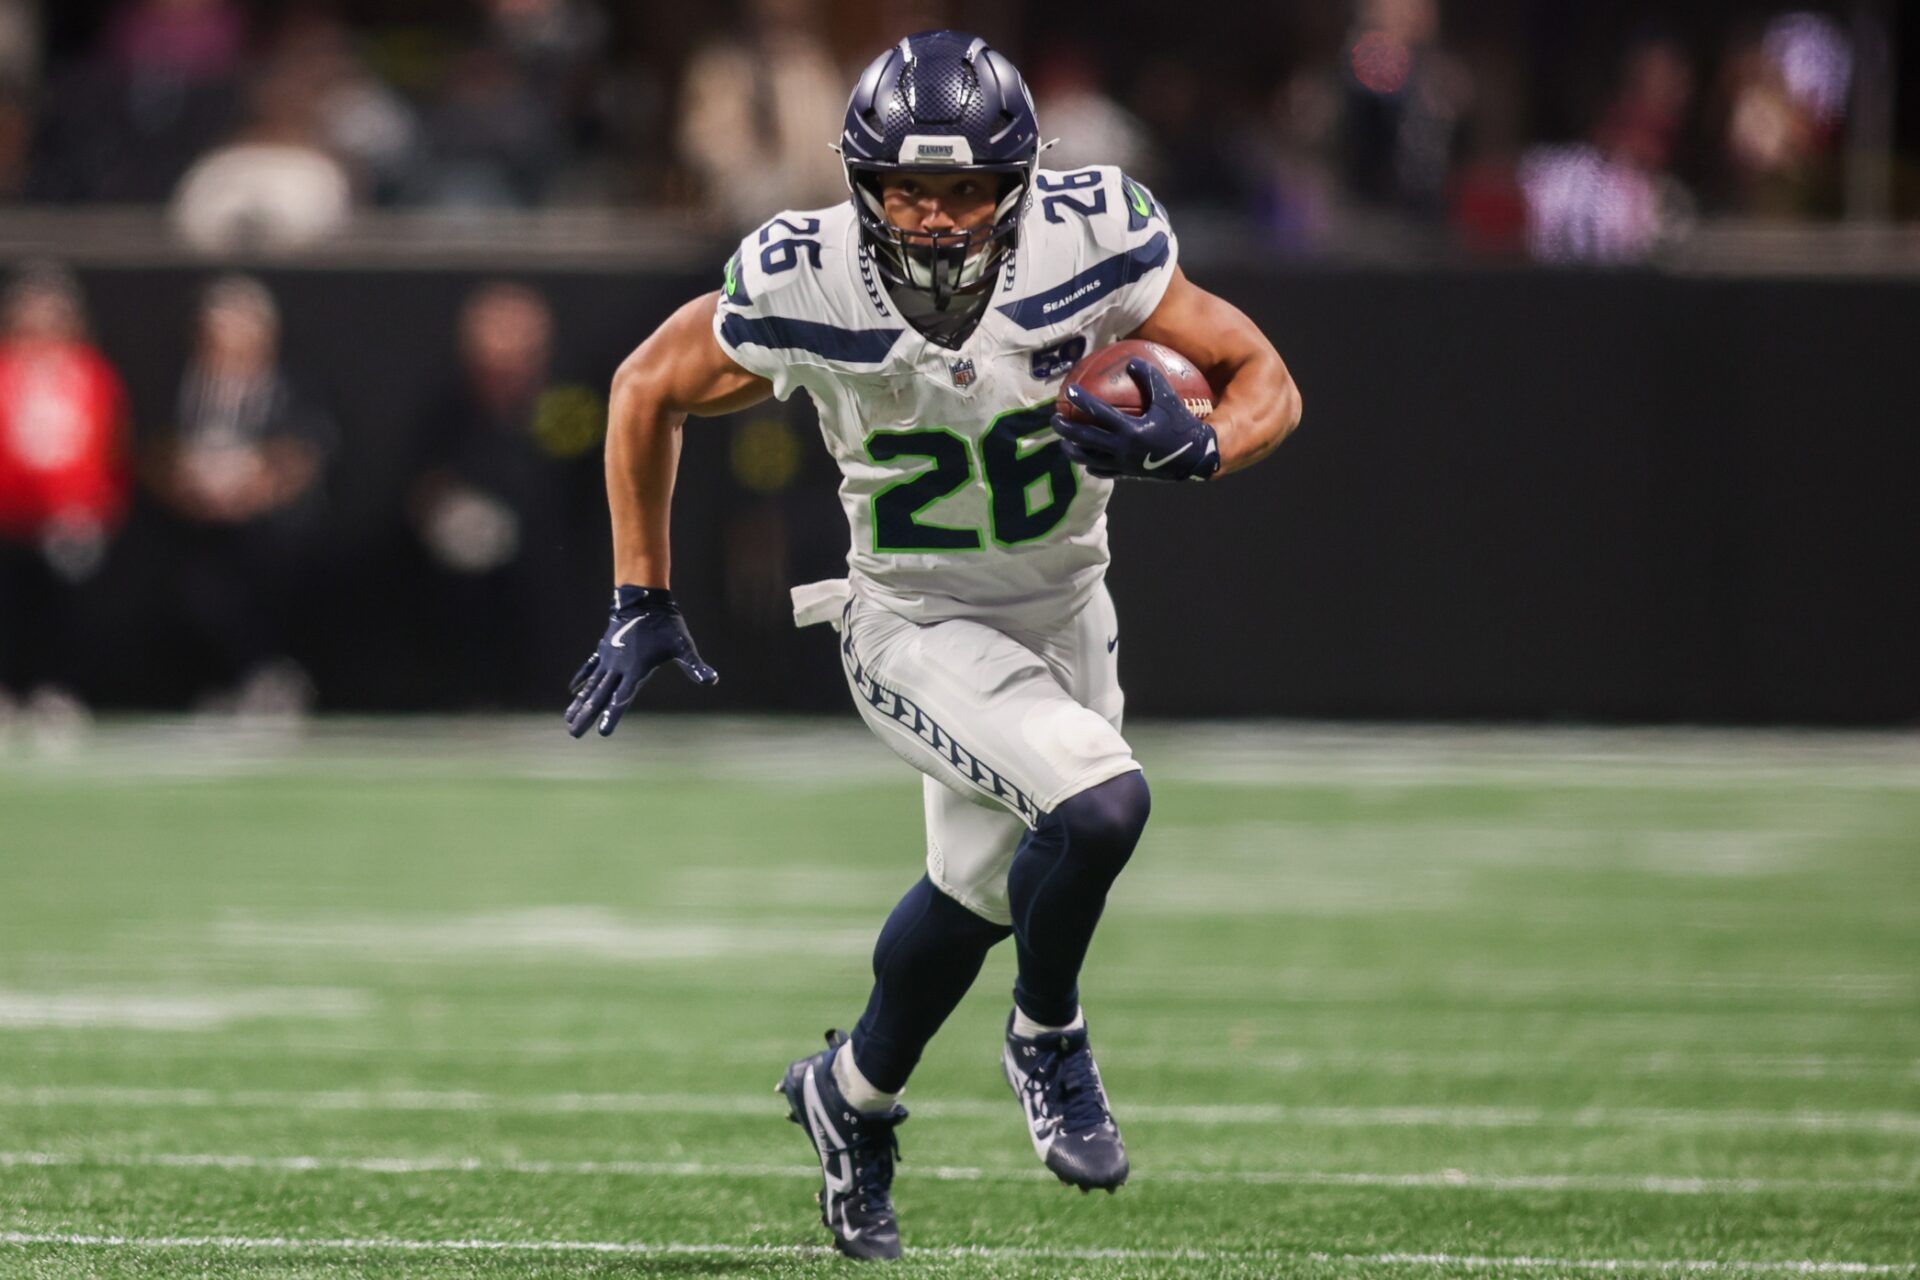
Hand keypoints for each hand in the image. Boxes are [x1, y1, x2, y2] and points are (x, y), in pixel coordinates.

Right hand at [565, 586, 717, 737]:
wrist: (644, 599)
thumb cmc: (666, 624)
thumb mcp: (683, 645)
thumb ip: (694, 665)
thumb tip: (712, 680)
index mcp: (635, 670)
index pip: (622, 699)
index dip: (612, 716)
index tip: (602, 732)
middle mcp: (618, 667)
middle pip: (599, 696)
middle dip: (586, 715)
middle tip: (573, 733)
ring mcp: (608, 658)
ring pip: (591, 684)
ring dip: (579, 702)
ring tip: (568, 719)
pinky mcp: (604, 649)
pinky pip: (589, 667)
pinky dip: (581, 678)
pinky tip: (572, 690)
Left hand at [1052, 358, 1221, 482]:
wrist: (1194, 458)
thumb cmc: (1182, 425)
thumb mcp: (1168, 399)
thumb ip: (1150, 379)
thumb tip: (1131, 361)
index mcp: (1131, 430)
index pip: (1099, 414)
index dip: (1082, 401)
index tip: (1069, 391)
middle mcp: (1122, 449)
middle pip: (1085, 439)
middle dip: (1066, 430)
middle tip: (1054, 419)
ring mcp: (1122, 464)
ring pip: (1088, 459)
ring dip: (1073, 450)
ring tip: (1064, 443)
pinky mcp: (1126, 474)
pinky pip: (1102, 471)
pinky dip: (1090, 464)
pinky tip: (1086, 458)